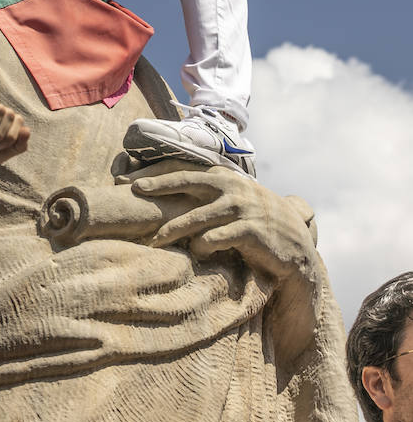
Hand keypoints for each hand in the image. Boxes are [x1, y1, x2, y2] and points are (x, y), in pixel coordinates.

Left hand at [132, 167, 319, 358]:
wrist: (292, 243)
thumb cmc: (251, 222)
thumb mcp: (229, 202)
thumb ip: (202, 197)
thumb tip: (160, 198)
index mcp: (223, 177)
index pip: (183, 170)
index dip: (156, 174)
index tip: (128, 180)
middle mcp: (231, 187)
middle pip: (187, 182)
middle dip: (158, 187)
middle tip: (133, 193)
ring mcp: (242, 207)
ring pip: (199, 216)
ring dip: (174, 229)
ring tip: (153, 240)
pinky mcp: (251, 230)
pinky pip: (220, 237)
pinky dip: (205, 245)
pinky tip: (196, 251)